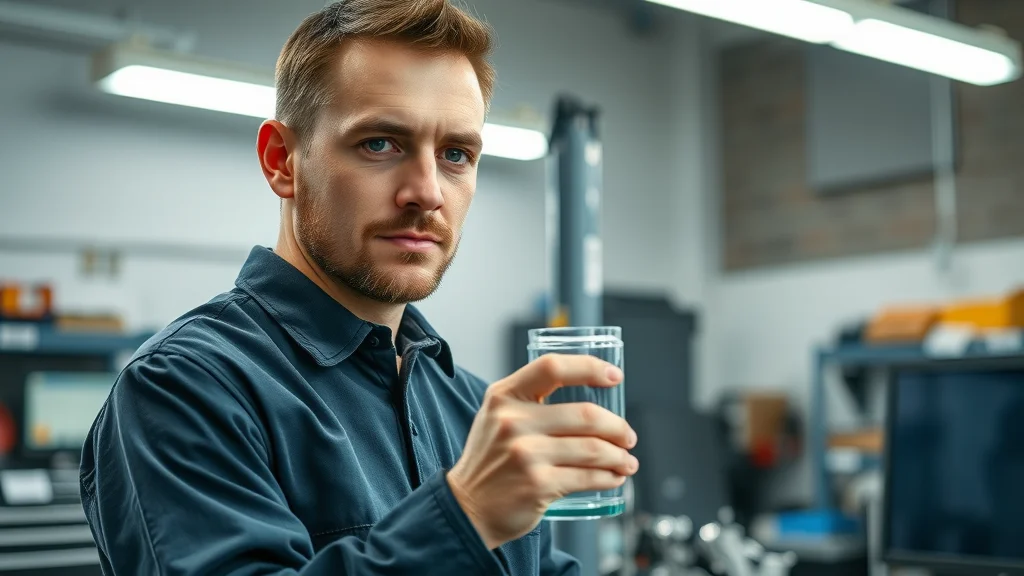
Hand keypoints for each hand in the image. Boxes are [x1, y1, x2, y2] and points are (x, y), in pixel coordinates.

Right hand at [446, 354, 637, 548]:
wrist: (467, 508)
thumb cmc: (490, 460)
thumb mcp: (497, 416)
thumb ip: (531, 399)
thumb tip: (589, 393)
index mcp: (504, 396)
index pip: (552, 368)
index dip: (589, 368)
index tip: (615, 376)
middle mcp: (513, 422)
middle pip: (585, 414)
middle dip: (617, 427)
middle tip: (627, 436)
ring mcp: (526, 454)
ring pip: (592, 449)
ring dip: (619, 456)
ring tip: (626, 460)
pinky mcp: (538, 485)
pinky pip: (587, 477)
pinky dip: (609, 477)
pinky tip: (614, 477)